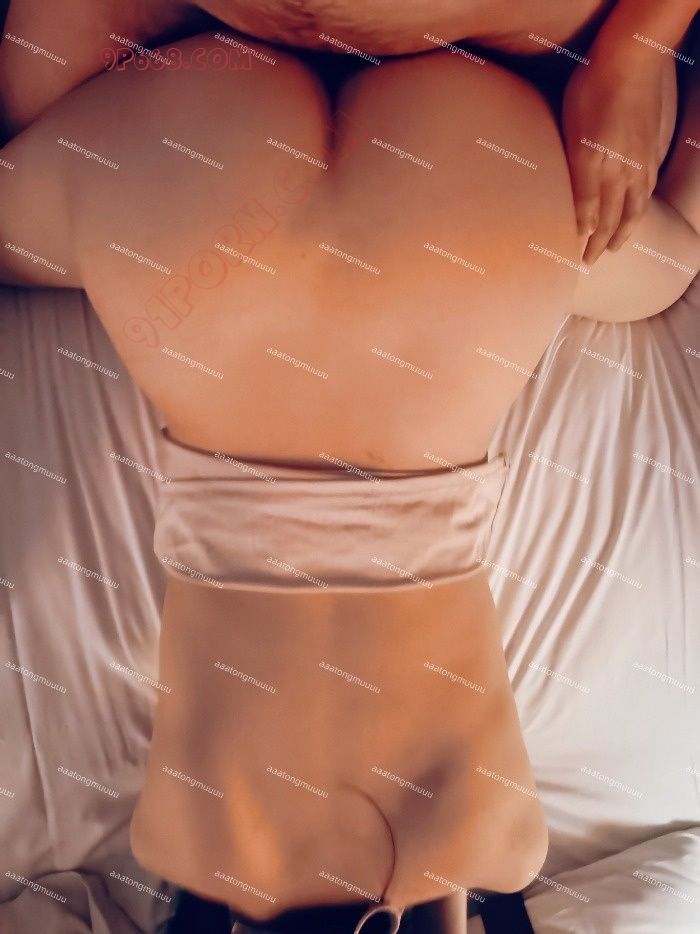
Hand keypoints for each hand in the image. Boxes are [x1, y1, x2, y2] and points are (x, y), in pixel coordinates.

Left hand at [562, 51, 676, 263]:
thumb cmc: (591, 93)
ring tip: (616, 244)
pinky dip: (640, 206)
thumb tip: (580, 220)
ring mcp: (638, 162)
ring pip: (633, 206)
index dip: (586, 241)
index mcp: (598, 172)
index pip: (592, 219)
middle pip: (612, 218)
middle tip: (593, 261)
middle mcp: (621, 172)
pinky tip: (637, 208)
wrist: (630, 60)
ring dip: (624, 229)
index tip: (578, 260)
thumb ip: (577, 182)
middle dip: (602, 243)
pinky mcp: (649, 149)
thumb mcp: (573, 138)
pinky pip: (647, 188)